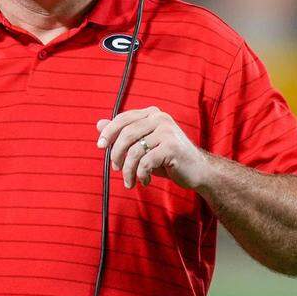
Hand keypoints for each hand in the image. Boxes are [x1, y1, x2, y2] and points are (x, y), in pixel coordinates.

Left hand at [96, 106, 210, 189]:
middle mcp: (160, 118)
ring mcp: (167, 132)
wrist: (197, 170)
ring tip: (129, 181)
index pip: (123, 118)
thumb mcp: (143, 145)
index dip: (109, 132)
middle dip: (116, 154)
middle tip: (116, 169)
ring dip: (128, 170)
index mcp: (152, 114)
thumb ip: (123, 134)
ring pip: (134, 151)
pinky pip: (146, 162)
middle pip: (126, 134)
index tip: (100, 146)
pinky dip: (141, 174)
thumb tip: (99, 124)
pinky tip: (144, 181)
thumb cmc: (167, 158)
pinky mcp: (172, 147)